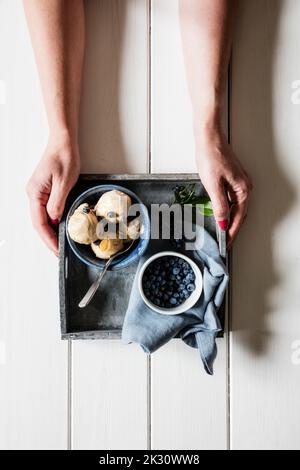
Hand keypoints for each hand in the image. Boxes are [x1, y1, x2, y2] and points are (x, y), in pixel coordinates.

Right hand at [26, 134, 79, 255]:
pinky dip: (54, 222)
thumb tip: (54, 219)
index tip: (56, 250)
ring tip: (61, 244)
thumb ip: (58, 202)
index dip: (48, 239)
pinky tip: (62, 228)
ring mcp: (38, 193)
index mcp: (35, 193)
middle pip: (39, 223)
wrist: (62, 142)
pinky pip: (47, 211)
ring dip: (51, 232)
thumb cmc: (64, 157)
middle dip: (49, 239)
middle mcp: (33, 194)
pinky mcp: (44, 191)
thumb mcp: (64, 181)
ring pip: (43, 218)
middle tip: (60, 252)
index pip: (39, 223)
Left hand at [196, 128, 251, 247]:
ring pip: (236, 207)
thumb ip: (220, 206)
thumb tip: (223, 221)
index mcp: (242, 190)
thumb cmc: (211, 156)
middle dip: (231, 228)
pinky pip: (232, 199)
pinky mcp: (232, 178)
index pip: (238, 217)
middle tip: (223, 241)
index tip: (226, 243)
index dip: (231, 232)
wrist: (209, 137)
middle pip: (239, 214)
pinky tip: (219, 213)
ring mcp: (239, 182)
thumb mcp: (213, 185)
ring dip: (229, 219)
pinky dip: (226, 209)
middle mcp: (244, 187)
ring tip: (221, 231)